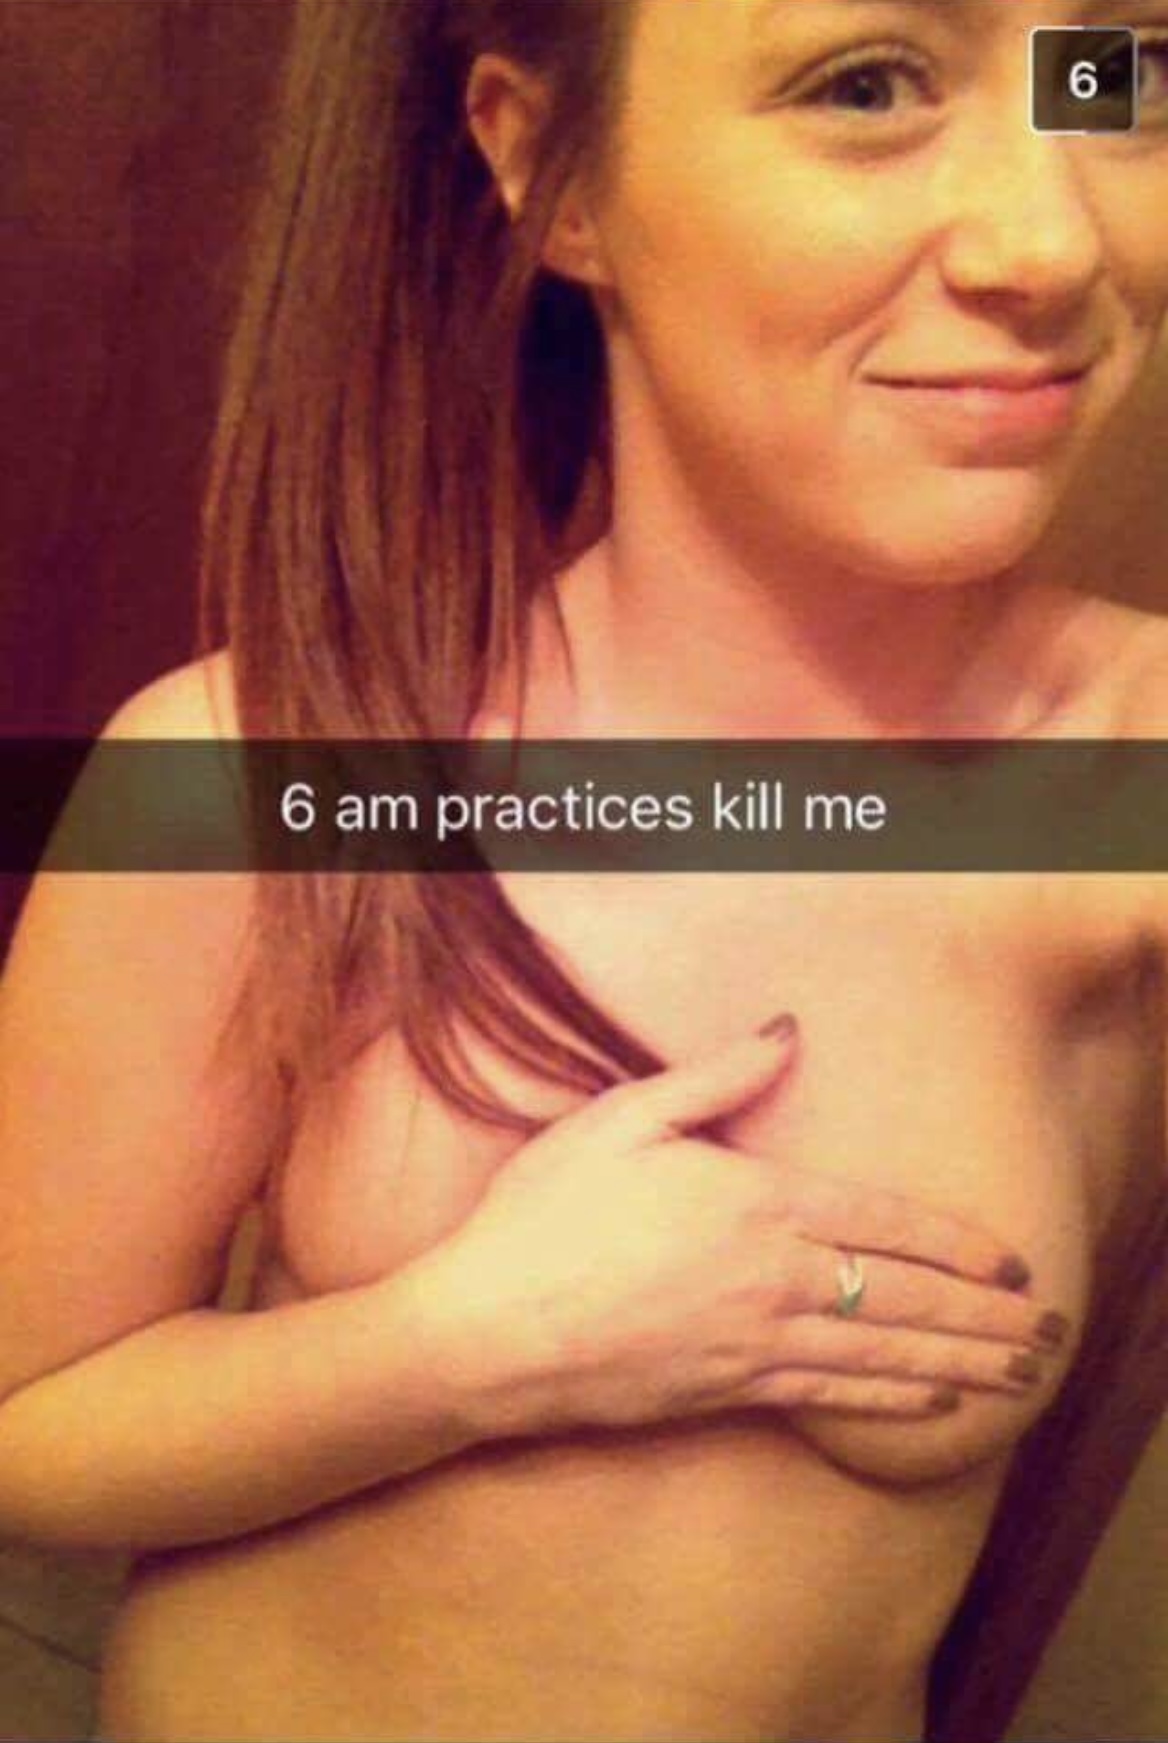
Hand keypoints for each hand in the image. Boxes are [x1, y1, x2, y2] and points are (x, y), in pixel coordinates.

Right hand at [418, 1025, 1061, 1438]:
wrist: (487, 1334)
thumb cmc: (543, 1218)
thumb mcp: (621, 1119)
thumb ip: (712, 1078)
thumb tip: (784, 1032)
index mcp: (755, 1202)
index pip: (882, 1221)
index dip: (953, 1242)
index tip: (1006, 1259)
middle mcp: (772, 1278)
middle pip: (901, 1296)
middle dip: (980, 1313)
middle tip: (1039, 1328)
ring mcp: (753, 1344)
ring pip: (880, 1355)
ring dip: (957, 1362)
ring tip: (1012, 1373)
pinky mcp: (725, 1393)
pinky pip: (830, 1397)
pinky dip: (888, 1400)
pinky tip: (926, 1402)